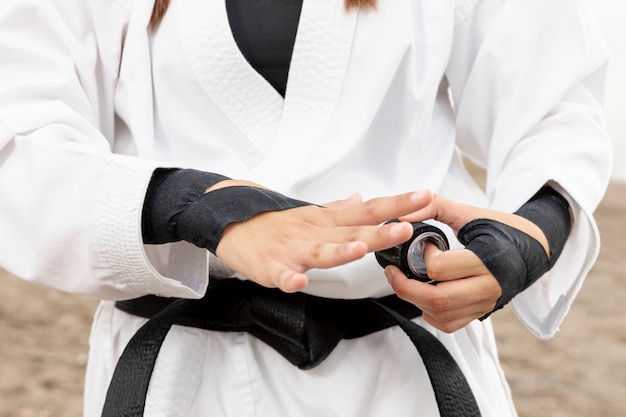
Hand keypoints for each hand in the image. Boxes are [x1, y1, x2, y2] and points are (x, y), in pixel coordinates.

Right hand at [215, 190, 433, 292]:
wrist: (231, 223)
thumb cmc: (274, 222)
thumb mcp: (311, 212)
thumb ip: (338, 208)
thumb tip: (362, 198)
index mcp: (326, 220)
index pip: (368, 210)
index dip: (397, 204)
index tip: (425, 197)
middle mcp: (314, 232)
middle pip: (351, 230)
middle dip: (380, 229)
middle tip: (407, 225)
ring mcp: (292, 249)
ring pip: (319, 251)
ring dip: (339, 251)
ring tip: (359, 249)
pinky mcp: (269, 266)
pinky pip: (280, 275)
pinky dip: (289, 278)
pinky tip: (299, 282)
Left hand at [386, 193, 549, 332]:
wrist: (534, 250)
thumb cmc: (503, 230)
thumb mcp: (471, 213)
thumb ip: (436, 206)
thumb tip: (404, 213)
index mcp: (488, 259)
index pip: (441, 268)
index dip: (426, 255)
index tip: (427, 244)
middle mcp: (488, 286)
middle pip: (437, 299)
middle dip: (406, 287)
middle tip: (393, 272)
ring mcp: (484, 303)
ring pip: (440, 315)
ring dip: (415, 301)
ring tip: (405, 282)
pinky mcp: (481, 313)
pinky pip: (449, 324)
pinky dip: (430, 314)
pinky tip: (425, 296)